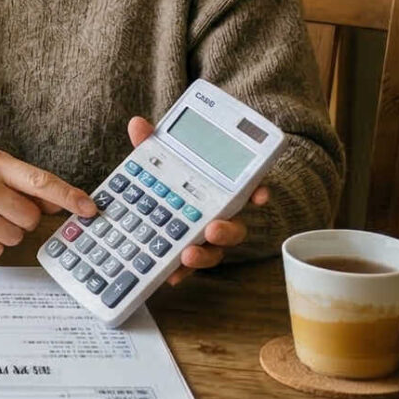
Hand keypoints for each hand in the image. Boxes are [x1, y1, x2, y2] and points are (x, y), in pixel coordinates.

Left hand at [126, 115, 271, 285]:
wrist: (139, 214)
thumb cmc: (160, 183)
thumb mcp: (153, 161)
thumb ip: (149, 145)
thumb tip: (138, 124)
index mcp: (215, 191)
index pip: (244, 190)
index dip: (258, 192)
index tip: (261, 195)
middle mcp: (216, 217)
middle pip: (234, 228)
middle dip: (227, 231)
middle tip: (212, 229)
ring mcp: (201, 240)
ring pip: (214, 252)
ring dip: (204, 255)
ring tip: (187, 255)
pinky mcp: (184, 257)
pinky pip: (188, 268)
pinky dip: (179, 272)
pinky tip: (170, 274)